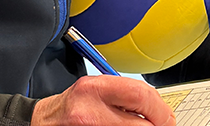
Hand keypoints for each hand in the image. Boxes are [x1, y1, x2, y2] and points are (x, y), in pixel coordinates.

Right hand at [31, 76, 174, 125]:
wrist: (42, 122)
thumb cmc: (73, 105)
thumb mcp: (96, 89)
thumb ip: (125, 95)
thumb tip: (158, 109)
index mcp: (94, 87)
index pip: (140, 95)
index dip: (161, 109)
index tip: (167, 117)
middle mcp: (89, 109)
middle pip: (140, 122)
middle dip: (157, 125)